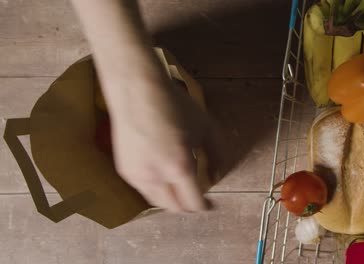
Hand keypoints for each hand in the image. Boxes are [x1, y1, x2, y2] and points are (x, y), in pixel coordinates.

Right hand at [106, 71, 221, 211]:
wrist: (138, 91)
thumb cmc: (174, 106)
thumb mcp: (205, 128)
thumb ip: (216, 156)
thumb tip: (217, 176)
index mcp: (179, 168)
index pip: (193, 203)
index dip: (203, 207)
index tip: (208, 205)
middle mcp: (157, 178)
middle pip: (175, 208)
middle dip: (187, 206)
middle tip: (195, 197)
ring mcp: (137, 176)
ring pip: (157, 202)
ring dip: (171, 200)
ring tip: (179, 188)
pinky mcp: (125, 171)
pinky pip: (144, 189)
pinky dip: (156, 188)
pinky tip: (161, 175)